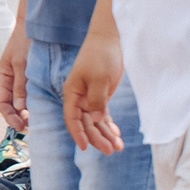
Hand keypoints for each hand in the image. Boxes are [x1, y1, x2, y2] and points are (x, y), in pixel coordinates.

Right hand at [0, 25, 28, 133]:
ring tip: (37, 122)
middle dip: (17, 118)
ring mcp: (20, 80)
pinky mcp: (31, 78)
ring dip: (26, 113)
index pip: (1, 103)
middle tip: (30, 128)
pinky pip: (30, 95)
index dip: (9, 116)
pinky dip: (34, 104)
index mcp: (2, 77)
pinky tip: (43, 109)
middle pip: (10, 106)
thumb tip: (19, 108)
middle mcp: (10, 81)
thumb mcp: (21, 63)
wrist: (33, 26)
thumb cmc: (24, 42)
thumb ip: (20, 85)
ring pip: (20, 102)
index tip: (20, 126)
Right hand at [61, 33, 124, 154]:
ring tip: (118, 147)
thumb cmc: (100, 55)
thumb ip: (97, 99)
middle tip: (111, 150)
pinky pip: (103, 115)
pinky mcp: (101, 95)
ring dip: (105, 134)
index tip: (86, 147)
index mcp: (72, 93)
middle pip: (85, 123)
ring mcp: (90, 97)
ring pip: (96, 121)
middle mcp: (79, 98)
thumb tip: (96, 119)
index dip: (78, 133)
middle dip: (97, 138)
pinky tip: (117, 134)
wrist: (110, 39)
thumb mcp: (99, 78)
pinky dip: (109, 125)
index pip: (72, 118)